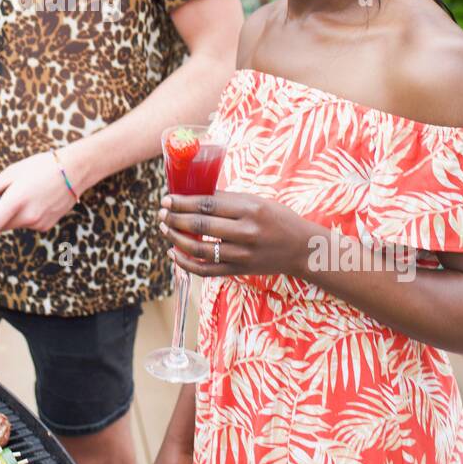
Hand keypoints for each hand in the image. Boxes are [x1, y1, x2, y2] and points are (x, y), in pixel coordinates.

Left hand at [0, 148, 83, 234]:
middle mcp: (28, 216)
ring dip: (9, 216)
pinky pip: (27, 224)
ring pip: (13, 225)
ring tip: (18, 196)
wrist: (75, 170)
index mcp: (16, 200)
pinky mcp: (46, 225)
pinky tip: (32, 200)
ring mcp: (38, 223)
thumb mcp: (12, 172)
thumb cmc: (44, 166)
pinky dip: (23, 215)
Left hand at [158, 190, 311, 278]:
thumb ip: (228, 199)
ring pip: (198, 248)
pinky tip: (173, 252)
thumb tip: (194, 193)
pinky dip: (185, 263)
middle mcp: (246, 232)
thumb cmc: (277, 219)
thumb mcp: (257, 201)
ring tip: (164, 228)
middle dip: (174, 218)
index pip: (207, 204)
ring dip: (176, 238)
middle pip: (199, 225)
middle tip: (161, 212)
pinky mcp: (239, 270)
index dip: (182, 202)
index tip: (167, 199)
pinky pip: (205, 269)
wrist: (301, 249)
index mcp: (250, 209)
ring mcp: (242, 254)